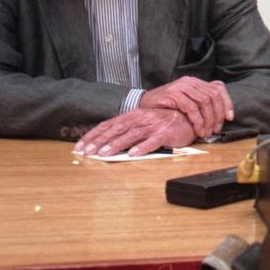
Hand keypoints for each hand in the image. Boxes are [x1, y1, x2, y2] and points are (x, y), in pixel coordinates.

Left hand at [74, 108, 195, 156]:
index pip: (108, 125)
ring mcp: (153, 125)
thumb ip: (127, 131)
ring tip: (104, 154)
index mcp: (133, 116)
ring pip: (131, 135)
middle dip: (99, 141)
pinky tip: (133, 154)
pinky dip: (142, 147)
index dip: (93, 135)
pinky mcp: (166, 133)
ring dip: (116, 144)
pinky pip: (153, 141)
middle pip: (116, 130)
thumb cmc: (165, 123)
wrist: (190, 118)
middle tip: (87, 152)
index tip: (80, 147)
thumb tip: (105, 143)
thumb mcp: (143, 124)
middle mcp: (141, 119)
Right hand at [139, 77, 233, 137]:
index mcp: (196, 82)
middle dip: (218, 115)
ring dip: (208, 119)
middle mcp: (190, 82)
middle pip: (213, 96)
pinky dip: (197, 120)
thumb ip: (201, 104)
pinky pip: (191, 107)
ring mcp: (181, 87)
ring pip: (204, 101)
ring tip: (206, 132)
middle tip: (216, 129)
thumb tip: (223, 115)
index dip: (227, 103)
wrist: (143, 105)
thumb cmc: (167, 107)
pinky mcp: (173, 95)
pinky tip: (198, 130)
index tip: (230, 117)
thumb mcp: (187, 103)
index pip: (218, 88)